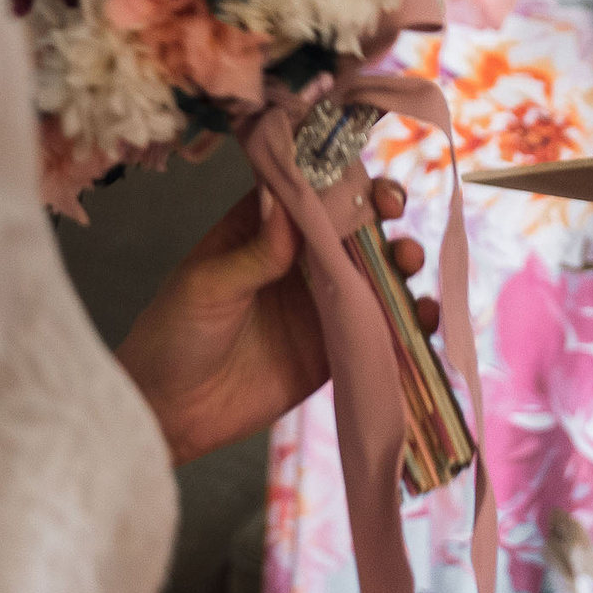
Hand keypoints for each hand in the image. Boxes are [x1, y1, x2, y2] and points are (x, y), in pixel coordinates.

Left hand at [118, 178, 429, 463]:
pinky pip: (380, 327)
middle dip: (382, 212)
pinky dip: (410, 319)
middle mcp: (300, 259)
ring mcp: (322, 303)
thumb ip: (255, 250)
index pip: (312, 190)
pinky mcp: (337, 347)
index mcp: (265, 228)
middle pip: (354, 225)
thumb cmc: (174, 334)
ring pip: (376, 271)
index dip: (342, 178)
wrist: (169, 413)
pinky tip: (424, 315)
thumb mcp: (206, 285)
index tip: (364, 179)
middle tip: (393, 214)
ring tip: (408, 262)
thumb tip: (289, 202)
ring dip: (402, 259)